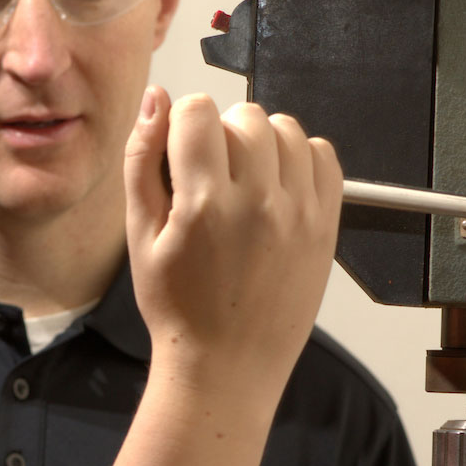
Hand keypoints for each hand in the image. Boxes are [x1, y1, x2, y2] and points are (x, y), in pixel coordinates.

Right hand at [122, 87, 341, 395]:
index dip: (183, 125)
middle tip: (211, 174)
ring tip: (246, 180)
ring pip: (286, 129)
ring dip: (262, 142)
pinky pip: (324, 156)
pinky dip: (301, 159)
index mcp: (203, 205)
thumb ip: (142, 162)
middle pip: (245, 116)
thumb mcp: (140, 237)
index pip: (198, 112)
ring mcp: (298, 214)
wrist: (227, 366)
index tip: (181, 153)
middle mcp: (257, 204)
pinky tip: (278, 187)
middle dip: (222, 133)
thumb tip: (156, 100)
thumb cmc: (178, 308)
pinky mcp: (325, 226)